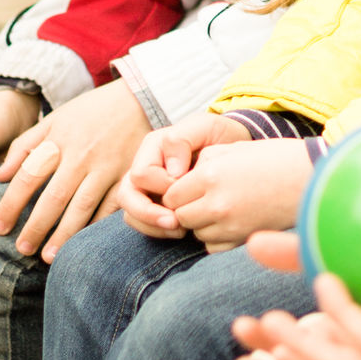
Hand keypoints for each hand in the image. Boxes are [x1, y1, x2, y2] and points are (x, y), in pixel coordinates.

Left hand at [0, 80, 152, 261]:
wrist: (141, 98)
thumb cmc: (93, 110)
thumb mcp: (56, 118)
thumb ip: (26, 145)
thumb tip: (0, 176)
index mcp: (60, 140)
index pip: (28, 175)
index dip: (11, 203)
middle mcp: (82, 155)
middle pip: (54, 197)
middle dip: (36, 226)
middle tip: (22, 249)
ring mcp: (108, 167)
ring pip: (83, 206)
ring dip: (65, 234)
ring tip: (49, 257)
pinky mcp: (129, 176)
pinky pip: (112, 206)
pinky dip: (98, 225)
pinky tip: (85, 242)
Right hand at [111, 113, 253, 236]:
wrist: (234, 151)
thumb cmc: (220, 137)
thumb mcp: (208, 127)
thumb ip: (183, 139)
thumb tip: (170, 171)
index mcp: (153, 147)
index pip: (142, 174)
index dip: (163, 186)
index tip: (189, 188)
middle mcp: (144, 167)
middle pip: (126, 196)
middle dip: (148, 213)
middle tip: (176, 223)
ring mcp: (146, 188)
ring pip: (131, 214)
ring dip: (153, 226)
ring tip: (181, 230)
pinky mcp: (154, 205)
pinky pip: (143, 224)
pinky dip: (158, 232)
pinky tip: (181, 231)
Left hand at [167, 137, 314, 247]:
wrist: (312, 178)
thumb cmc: (277, 158)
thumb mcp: (236, 148)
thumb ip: (204, 161)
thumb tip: (182, 178)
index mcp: (211, 175)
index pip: (171, 196)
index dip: (177, 191)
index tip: (189, 187)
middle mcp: (216, 203)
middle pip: (180, 216)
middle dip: (186, 208)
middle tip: (203, 198)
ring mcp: (230, 225)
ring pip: (196, 233)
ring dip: (202, 224)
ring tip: (221, 208)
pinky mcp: (244, 240)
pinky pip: (214, 247)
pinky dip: (217, 237)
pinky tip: (231, 222)